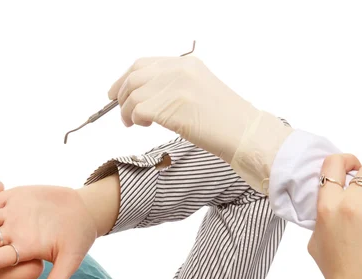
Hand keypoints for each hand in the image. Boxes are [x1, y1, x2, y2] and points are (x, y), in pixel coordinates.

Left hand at [107, 56, 290, 170]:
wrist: (244, 132)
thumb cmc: (224, 119)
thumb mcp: (199, 90)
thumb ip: (172, 86)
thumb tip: (142, 94)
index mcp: (185, 64)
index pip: (143, 64)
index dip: (125, 78)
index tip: (116, 92)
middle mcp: (178, 70)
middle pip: (134, 77)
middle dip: (121, 94)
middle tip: (120, 111)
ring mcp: (174, 86)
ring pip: (132, 94)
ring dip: (126, 111)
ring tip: (132, 123)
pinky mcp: (170, 106)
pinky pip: (137, 110)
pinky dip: (134, 119)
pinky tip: (144, 125)